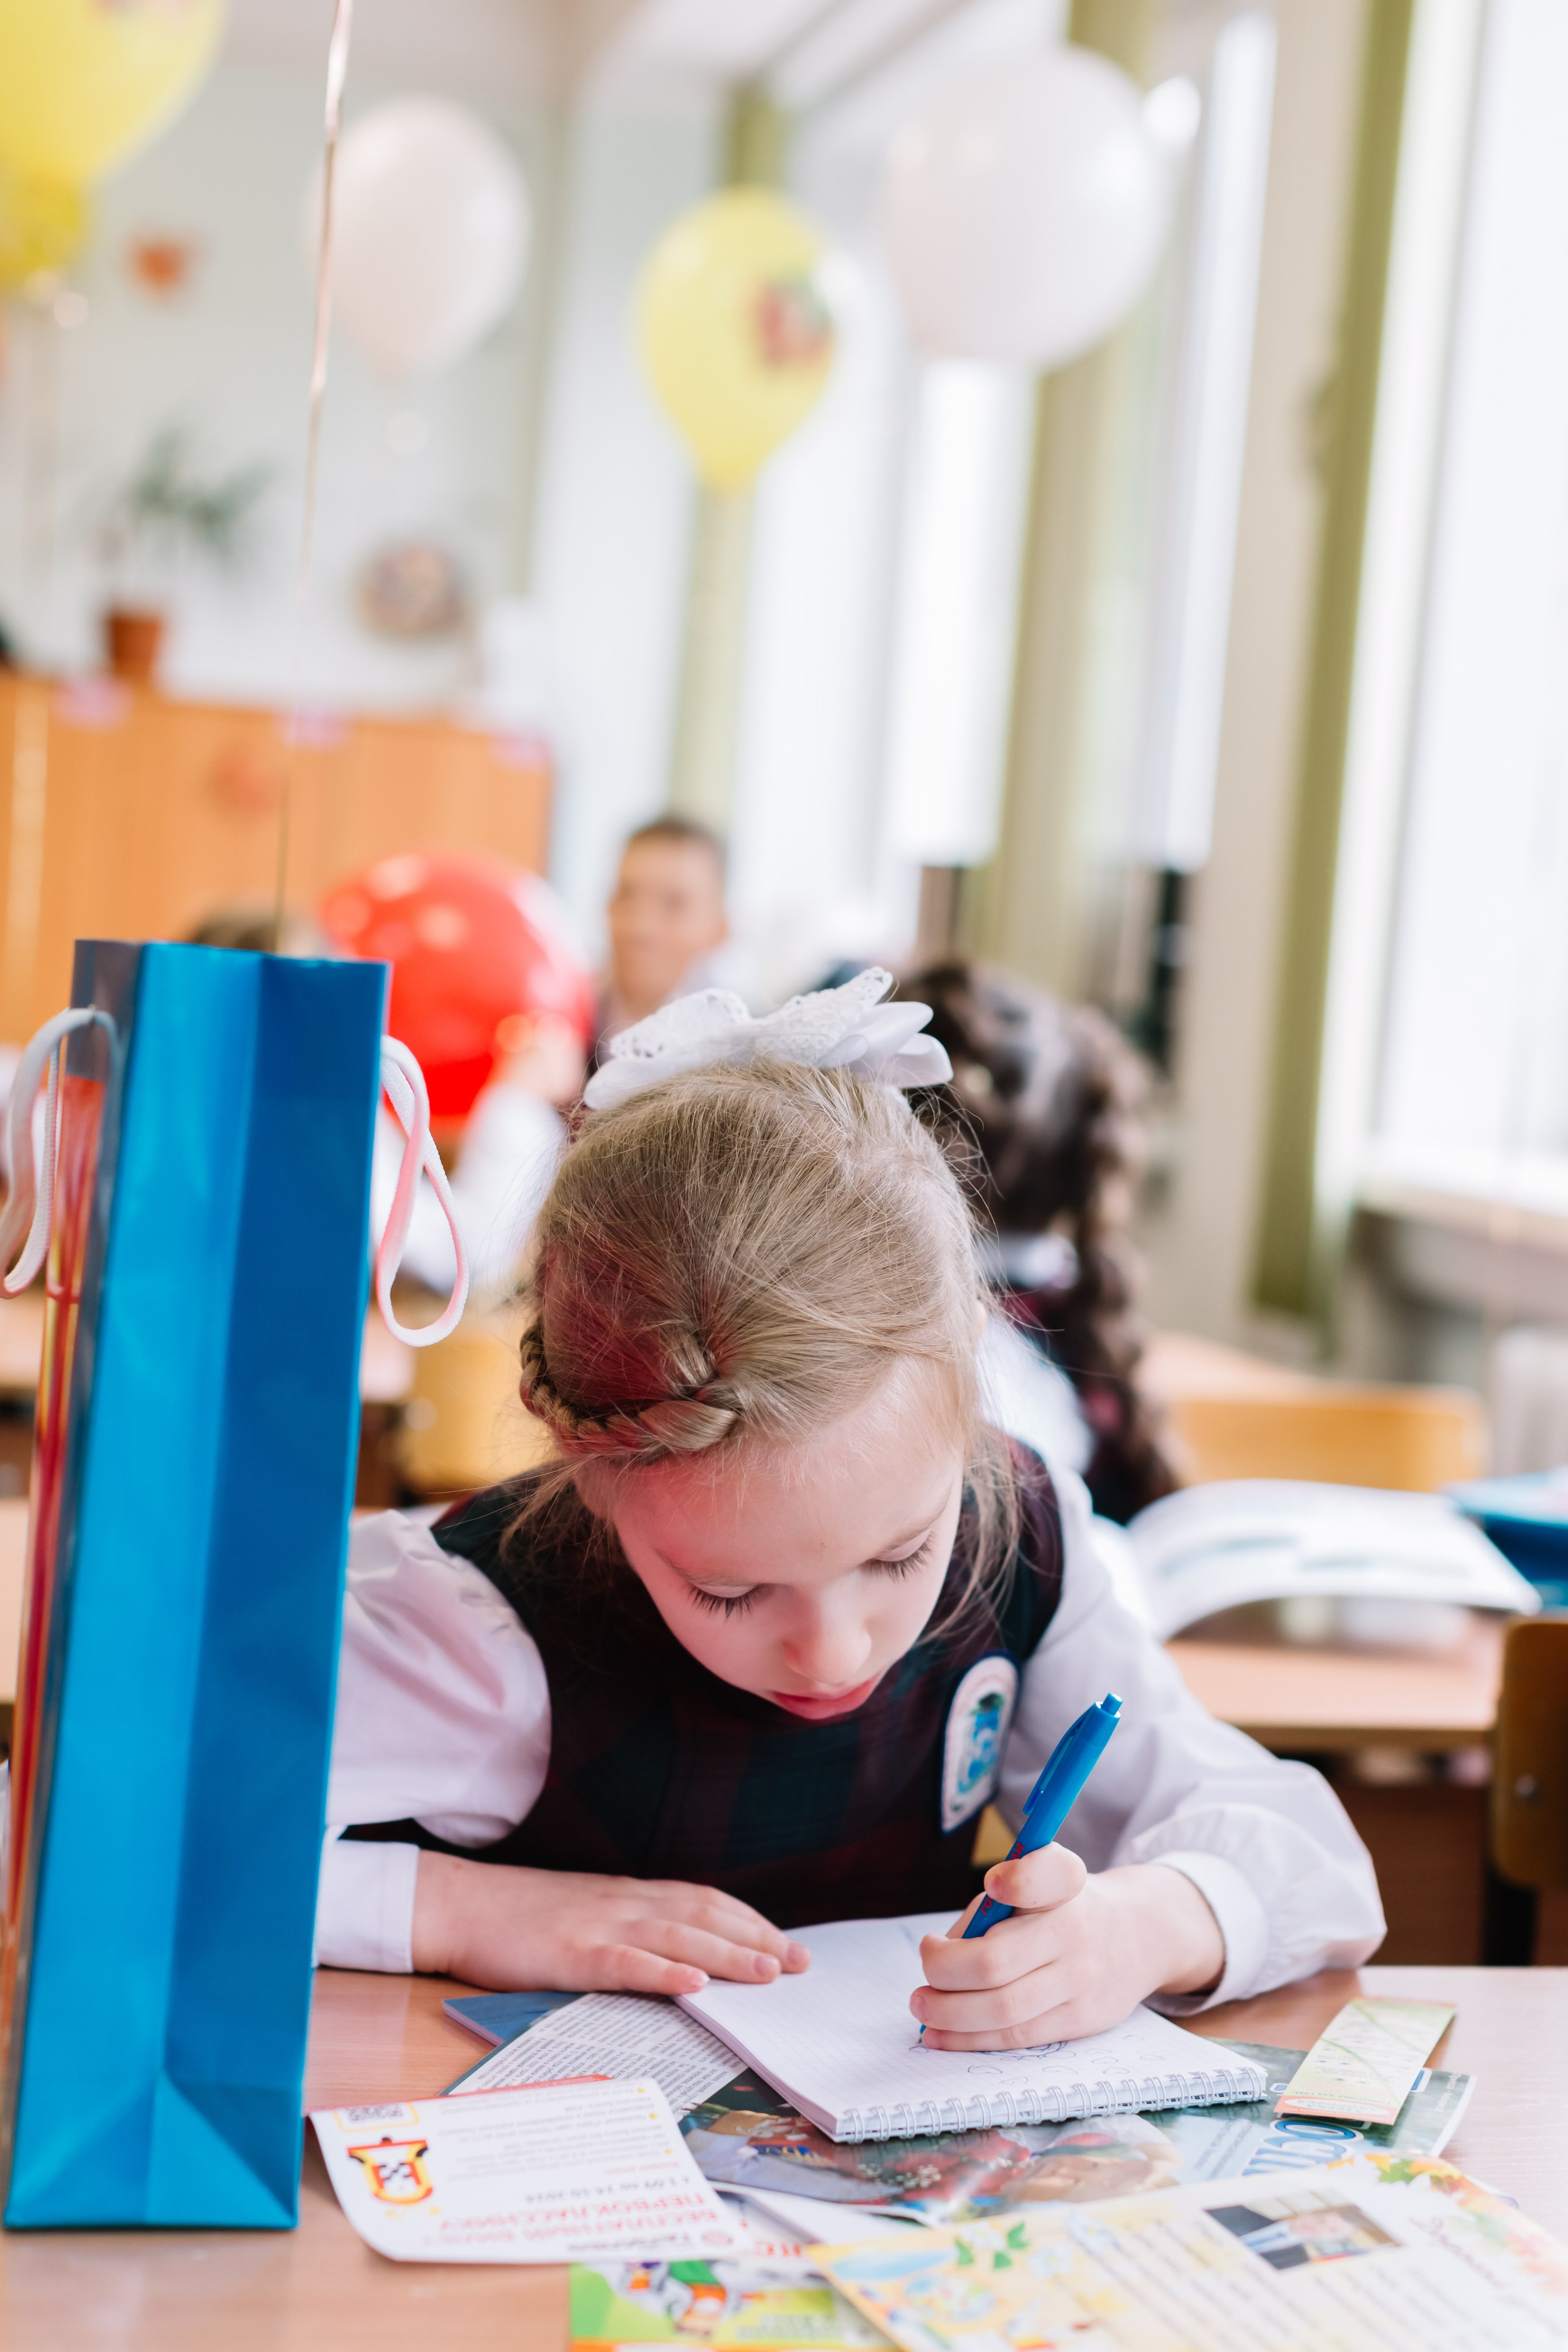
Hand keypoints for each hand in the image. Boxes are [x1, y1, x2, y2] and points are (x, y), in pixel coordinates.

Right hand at [412, 1853, 810, 1994]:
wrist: (461, 1904)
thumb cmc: (522, 1917)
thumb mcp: (587, 1914)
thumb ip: (630, 1927)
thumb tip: (677, 1954)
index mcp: (630, 1896)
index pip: (705, 1902)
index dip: (750, 1922)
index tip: (788, 1945)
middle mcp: (625, 1903)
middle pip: (703, 1916)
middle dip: (756, 1939)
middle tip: (800, 1964)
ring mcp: (598, 1926)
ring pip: (675, 1937)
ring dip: (725, 1955)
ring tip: (767, 1972)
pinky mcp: (570, 1953)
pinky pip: (623, 1962)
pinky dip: (660, 1971)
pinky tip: (690, 1985)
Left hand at [911, 1850, 1223, 2048]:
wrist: (1137, 1937)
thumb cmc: (1060, 1908)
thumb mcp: (1033, 1886)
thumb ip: (989, 1912)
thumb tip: (939, 1962)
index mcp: (1064, 1883)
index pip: (1049, 1875)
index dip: (1020, 1879)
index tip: (993, 1883)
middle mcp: (1076, 1930)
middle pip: (997, 1961)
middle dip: (945, 1971)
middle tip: (924, 1969)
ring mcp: (1081, 1980)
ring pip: (1003, 2008)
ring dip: (950, 2012)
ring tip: (922, 2005)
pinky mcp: (1082, 2020)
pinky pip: (1018, 2035)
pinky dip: (971, 2038)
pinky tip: (941, 2034)